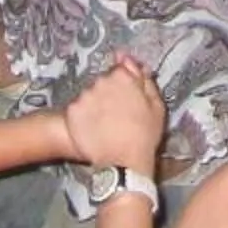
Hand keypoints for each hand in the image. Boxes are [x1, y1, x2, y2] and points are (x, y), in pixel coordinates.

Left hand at [61, 53, 165, 171]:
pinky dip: (82, 117)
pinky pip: (77, 109)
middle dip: (108, 92)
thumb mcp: (156, 106)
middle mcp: (100, 81)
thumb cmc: (144, 135)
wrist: (124, 164)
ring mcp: (84, 97)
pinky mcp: (72, 112)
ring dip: (94, 104)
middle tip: (116, 113)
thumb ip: (145, 81)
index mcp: (122, 76)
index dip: (124, 81)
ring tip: (104, 124)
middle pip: (102, 81)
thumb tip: (134, 64)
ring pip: (89, 95)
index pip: (120, 68)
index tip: (126, 94)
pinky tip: (92, 130)